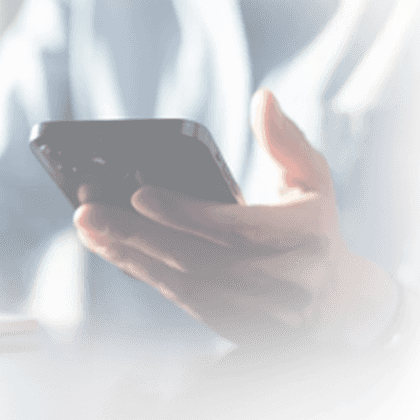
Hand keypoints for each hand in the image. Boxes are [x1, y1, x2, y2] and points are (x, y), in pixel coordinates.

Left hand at [74, 89, 397, 354]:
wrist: (332, 308)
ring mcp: (243, 306)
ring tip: (87, 228)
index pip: (231, 228)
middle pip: (190, 257)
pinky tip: (108, 249)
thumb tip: (263, 98)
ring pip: (174, 280)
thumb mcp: (312, 181)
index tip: (140, 194)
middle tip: (88, 211)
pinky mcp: (222, 320)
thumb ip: (285, 140)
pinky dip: (138, 271)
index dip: (183, 213)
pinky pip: (172, 295)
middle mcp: (270, 278)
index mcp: (294, 238)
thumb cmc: (314, 229)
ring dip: (124, 253)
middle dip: (133, 234)